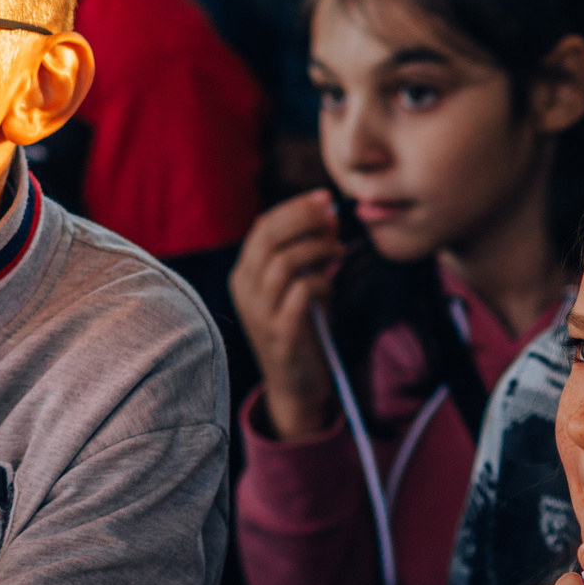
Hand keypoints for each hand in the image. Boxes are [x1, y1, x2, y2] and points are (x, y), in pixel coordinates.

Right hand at [228, 190, 344, 438]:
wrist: (295, 386)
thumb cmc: (302, 329)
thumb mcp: (302, 285)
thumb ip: (312, 253)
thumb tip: (329, 214)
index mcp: (245, 275)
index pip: (262, 227)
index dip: (294, 208)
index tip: (324, 198)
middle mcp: (245, 291)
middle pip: (269, 238)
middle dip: (304, 217)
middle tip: (334, 213)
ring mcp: (259, 313)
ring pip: (283, 263)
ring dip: (316, 249)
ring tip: (338, 250)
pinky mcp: (279, 335)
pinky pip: (300, 294)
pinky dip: (320, 281)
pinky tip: (331, 283)